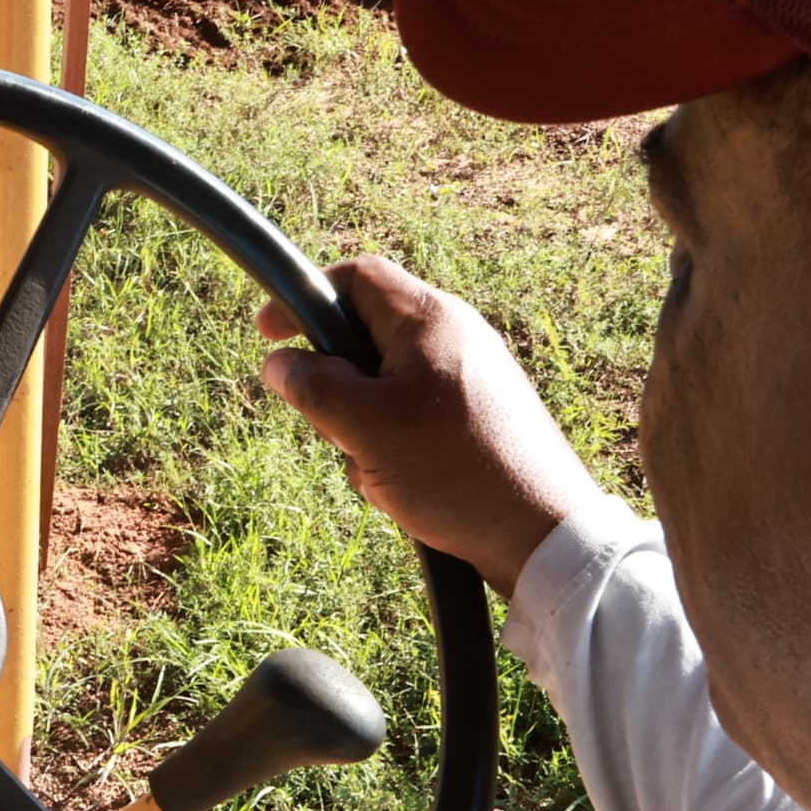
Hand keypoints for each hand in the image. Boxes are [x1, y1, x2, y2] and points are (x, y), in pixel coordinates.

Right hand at [257, 258, 604, 593]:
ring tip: (377, 471)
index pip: (356, 276)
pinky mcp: (482, 417)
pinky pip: (416, 417)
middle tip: (332, 426)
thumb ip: (313, 387)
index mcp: (429, 320)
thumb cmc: (454, 471)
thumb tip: (279, 364)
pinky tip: (403, 488)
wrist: (542, 534)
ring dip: (364, 428)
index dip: (305, 298)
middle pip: (367, 337)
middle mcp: (456, 336)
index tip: (268, 334)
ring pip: (387, 386)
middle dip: (336, 385)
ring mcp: (472, 377)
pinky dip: (395, 447)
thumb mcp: (364, 428)